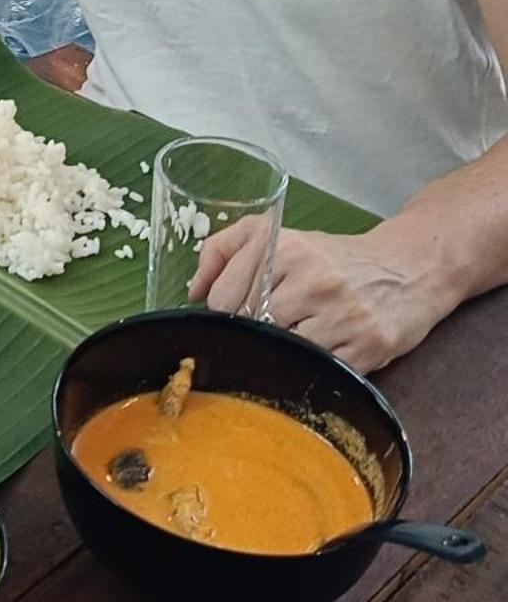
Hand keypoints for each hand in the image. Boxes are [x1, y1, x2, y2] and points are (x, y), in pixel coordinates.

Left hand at [190, 222, 451, 371]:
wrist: (408, 267)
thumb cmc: (330, 255)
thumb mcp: (275, 233)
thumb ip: (223, 250)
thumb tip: (193, 291)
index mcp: (284, 248)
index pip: (224, 299)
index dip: (223, 312)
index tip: (236, 311)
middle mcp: (312, 279)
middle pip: (252, 326)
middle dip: (253, 330)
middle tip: (270, 325)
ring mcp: (343, 314)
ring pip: (284, 350)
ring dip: (283, 349)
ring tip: (298, 334)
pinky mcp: (369, 346)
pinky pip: (320, 368)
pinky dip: (314, 365)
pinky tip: (322, 348)